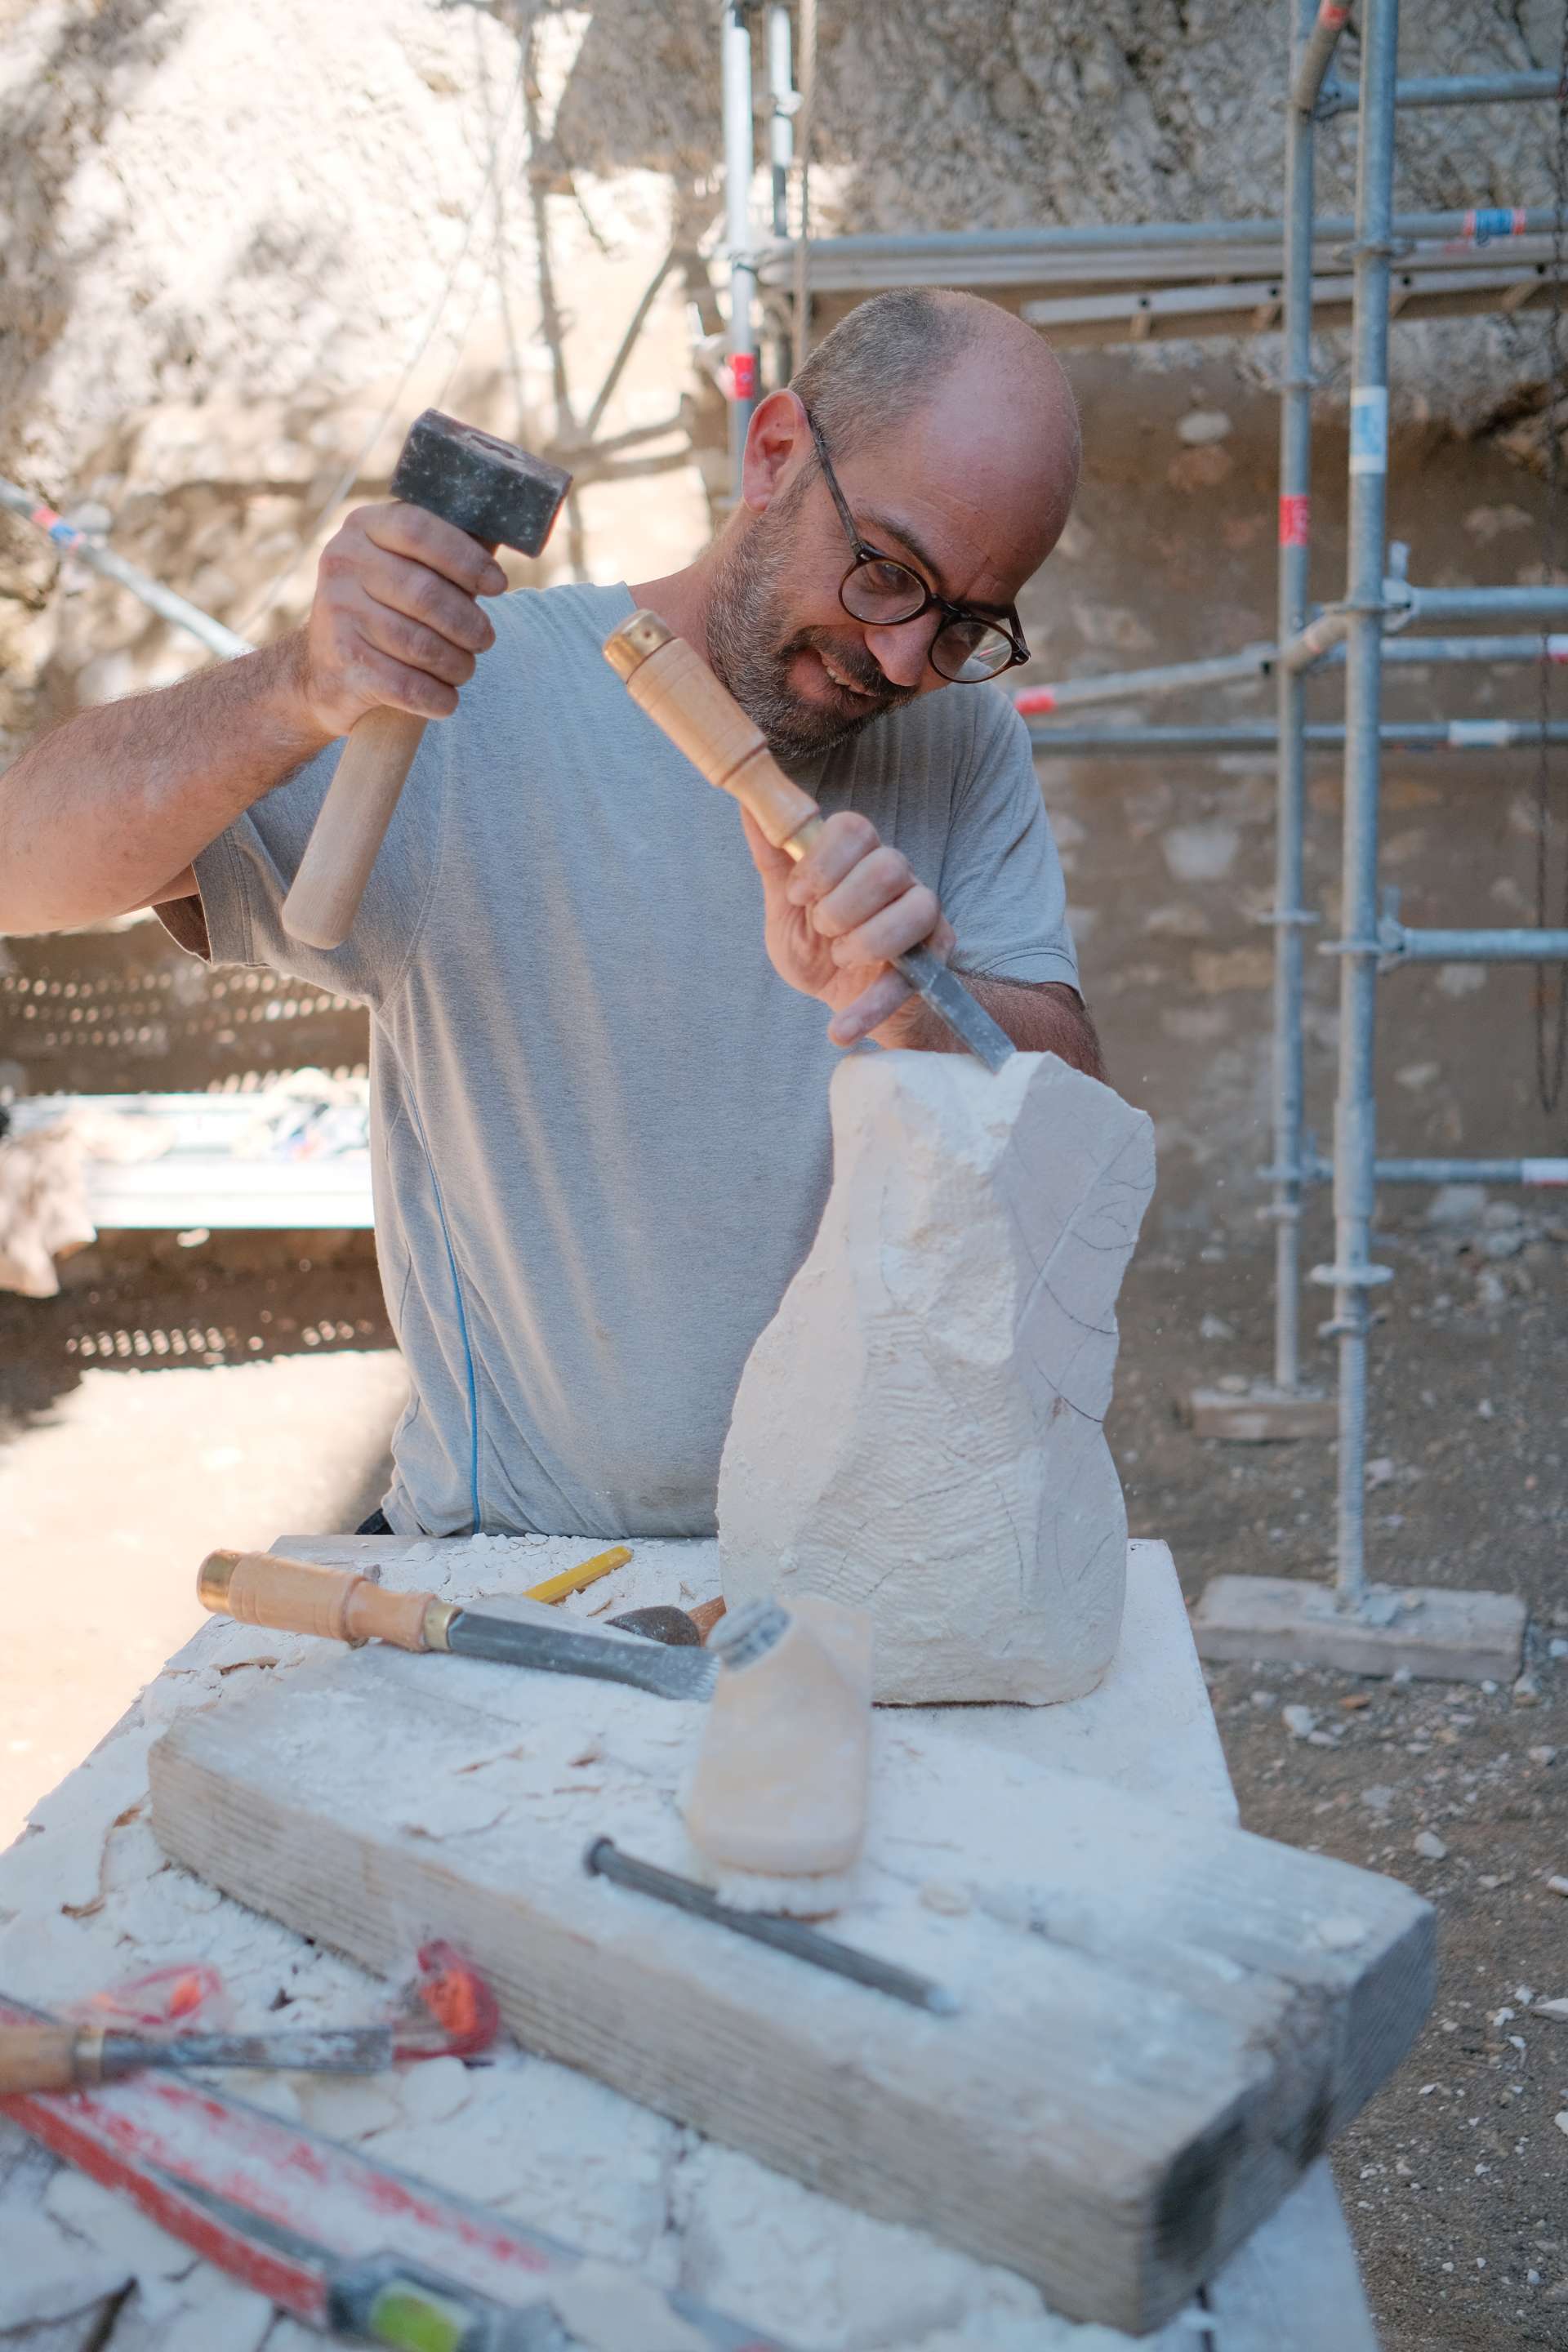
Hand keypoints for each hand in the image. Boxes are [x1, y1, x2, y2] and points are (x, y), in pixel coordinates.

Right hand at [292, 502, 508, 737]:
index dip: (467, 559)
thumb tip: (500, 541)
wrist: (322, 672)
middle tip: (484, 640)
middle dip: (469, 624)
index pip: (419, 530)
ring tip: (463, 668)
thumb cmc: (385, 611)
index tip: (498, 586)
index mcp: (363, 528)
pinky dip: (439, 698)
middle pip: (426, 594)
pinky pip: (409, 686)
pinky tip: (445, 699)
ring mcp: (337, 614)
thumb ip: (445, 552)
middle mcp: (342, 564)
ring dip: (458, 664)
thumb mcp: (404, 568)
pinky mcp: (343, 665)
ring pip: (422, 645)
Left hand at [741, 808, 955, 1047]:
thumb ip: (772, 858)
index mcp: (858, 857)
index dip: (822, 860)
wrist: (841, 1004)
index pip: (854, 827)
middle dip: (841, 906)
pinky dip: (869, 1007)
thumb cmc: (816, 946)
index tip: (798, 893)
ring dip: (865, 943)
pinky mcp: (934, 960)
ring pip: (915, 908)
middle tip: (822, 928)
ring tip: (841, 959)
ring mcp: (922, 917)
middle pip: (887, 865)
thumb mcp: (784, 907)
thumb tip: (747, 807)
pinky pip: (913, 975)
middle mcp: (897, 877)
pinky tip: (839, 1029)